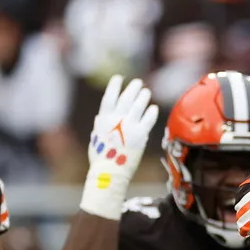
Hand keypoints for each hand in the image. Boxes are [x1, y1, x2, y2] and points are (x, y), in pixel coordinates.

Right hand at [79, 75, 159, 219]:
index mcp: (104, 119)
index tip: (119, 78)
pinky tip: (153, 108)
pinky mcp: (141, 134)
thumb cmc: (102, 157)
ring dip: (143, 96)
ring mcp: (130, 125)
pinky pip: (148, 119)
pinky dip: (151, 112)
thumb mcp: (96, 137)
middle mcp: (117, 119)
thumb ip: (101, 124)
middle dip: (133, 88)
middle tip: (138, 83)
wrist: (110, 172)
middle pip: (127, 98)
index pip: (109, 96)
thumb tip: (102, 116)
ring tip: (146, 92)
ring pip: (139, 105)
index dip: (114, 85)